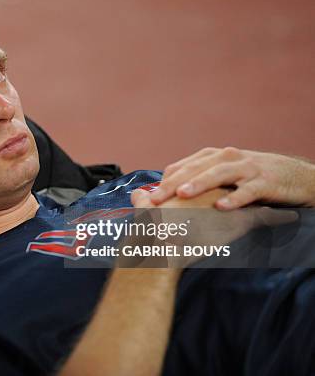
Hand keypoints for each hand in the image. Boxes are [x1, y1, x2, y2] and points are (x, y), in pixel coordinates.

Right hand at [130, 187, 297, 267]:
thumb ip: (142, 201)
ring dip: (264, 195)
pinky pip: (265, 216)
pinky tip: (289, 216)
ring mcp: (227, 203)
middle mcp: (211, 189)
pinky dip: (278, 216)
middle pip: (233, 180)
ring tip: (277, 197)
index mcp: (191, 184)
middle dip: (244, 182)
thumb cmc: (152, 233)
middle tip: (254, 184)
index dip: (219, 179)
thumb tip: (136, 194)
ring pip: (252, 194)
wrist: (160, 248)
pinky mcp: (241, 220)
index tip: (228, 182)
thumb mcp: (145, 213)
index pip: (211, 176)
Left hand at [149, 147, 314, 209]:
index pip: (183, 166)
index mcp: (213, 157)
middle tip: (155, 199)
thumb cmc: (251, 177)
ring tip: (182, 195)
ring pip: (218, 174)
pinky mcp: (265, 182)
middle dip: (173, 184)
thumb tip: (166, 191)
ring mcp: (246, 168)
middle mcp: (227, 158)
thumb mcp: (223, 174)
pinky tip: (221, 208)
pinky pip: (248, 191)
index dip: (165, 181)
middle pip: (195, 169)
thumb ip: (198, 179)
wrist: (295, 175)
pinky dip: (234, 198)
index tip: (148, 197)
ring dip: (199, 184)